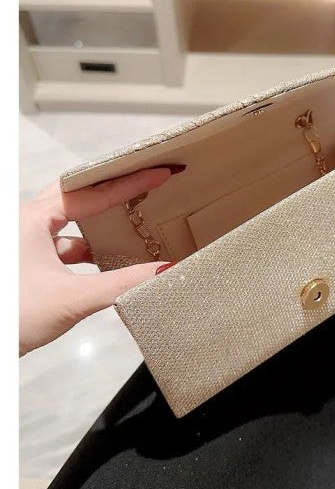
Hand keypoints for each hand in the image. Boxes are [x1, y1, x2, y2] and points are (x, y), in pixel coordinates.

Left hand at [20, 165, 174, 355]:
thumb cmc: (13, 316)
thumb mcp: (73, 298)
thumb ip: (122, 284)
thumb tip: (165, 270)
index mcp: (31, 218)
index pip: (90, 192)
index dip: (129, 183)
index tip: (158, 173)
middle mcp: (24, 223)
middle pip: (76, 197)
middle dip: (110, 191)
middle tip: (142, 184)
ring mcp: (23, 243)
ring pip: (68, 224)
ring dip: (98, 225)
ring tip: (131, 222)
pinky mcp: (25, 264)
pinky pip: (62, 246)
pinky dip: (86, 250)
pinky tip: (106, 260)